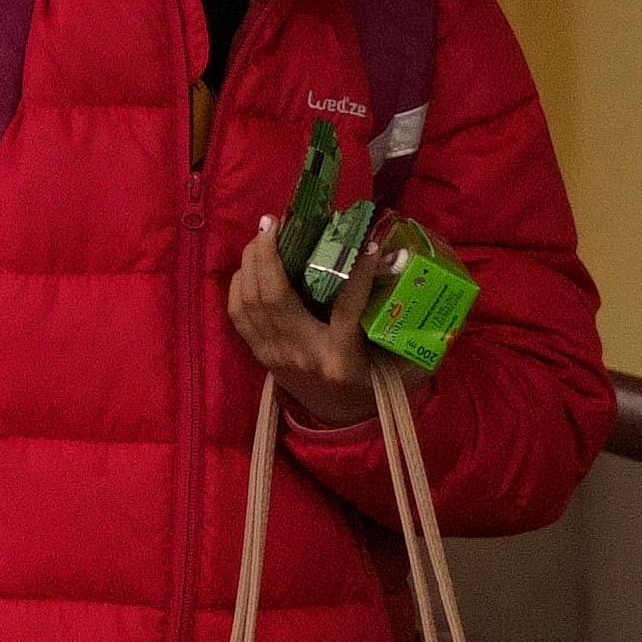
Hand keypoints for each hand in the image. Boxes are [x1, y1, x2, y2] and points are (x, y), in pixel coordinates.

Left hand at [225, 213, 382, 427]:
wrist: (339, 419)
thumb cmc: (370, 382)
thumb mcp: (397, 362)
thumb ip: (401, 319)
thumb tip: (403, 262)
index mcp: (341, 360)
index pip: (346, 309)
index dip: (358, 274)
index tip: (368, 244)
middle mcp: (303, 356)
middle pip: (275, 299)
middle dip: (270, 254)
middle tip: (276, 222)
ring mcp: (276, 356)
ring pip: (249, 303)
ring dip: (250, 263)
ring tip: (262, 234)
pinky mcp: (261, 355)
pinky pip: (239, 315)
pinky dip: (239, 284)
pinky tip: (250, 263)